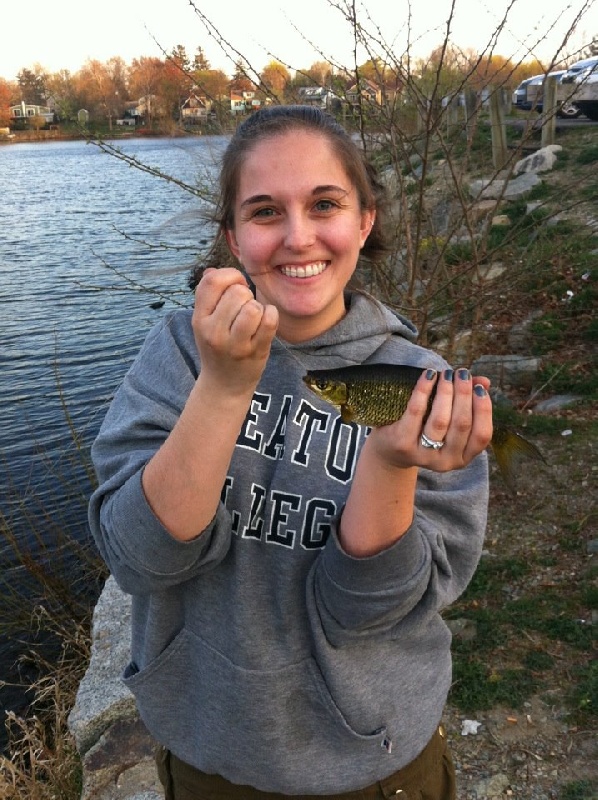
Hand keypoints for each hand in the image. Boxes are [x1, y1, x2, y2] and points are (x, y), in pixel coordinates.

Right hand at [192, 268, 278, 395]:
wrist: (224, 386)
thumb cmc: (217, 348)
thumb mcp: (205, 322)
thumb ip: (208, 296)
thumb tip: (213, 270)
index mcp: (199, 319)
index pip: (211, 281)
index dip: (229, 275)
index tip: (236, 285)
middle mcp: (214, 331)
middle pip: (237, 292)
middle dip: (246, 294)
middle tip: (244, 308)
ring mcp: (235, 344)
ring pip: (253, 307)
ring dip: (258, 307)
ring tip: (254, 317)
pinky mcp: (256, 352)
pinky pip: (269, 321)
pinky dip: (271, 315)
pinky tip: (267, 321)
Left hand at [366, 368, 492, 471]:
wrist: (390, 451)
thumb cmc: (425, 430)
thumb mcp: (449, 422)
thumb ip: (468, 403)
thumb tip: (484, 382)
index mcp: (463, 457)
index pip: (482, 435)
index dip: (484, 409)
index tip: (479, 387)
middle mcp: (446, 462)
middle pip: (461, 424)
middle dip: (464, 394)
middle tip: (462, 374)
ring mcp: (423, 455)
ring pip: (440, 420)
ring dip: (446, 392)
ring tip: (447, 374)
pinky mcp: (403, 444)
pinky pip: (416, 412)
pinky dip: (424, 390)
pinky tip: (429, 376)